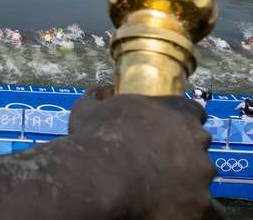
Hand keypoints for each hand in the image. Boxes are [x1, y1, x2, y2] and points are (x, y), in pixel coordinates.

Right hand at [69, 86, 223, 219]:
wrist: (98, 177)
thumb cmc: (94, 139)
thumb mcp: (89, 109)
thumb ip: (99, 97)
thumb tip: (100, 92)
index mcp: (176, 111)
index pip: (192, 111)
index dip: (179, 122)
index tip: (166, 131)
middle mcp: (197, 139)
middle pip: (198, 144)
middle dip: (182, 152)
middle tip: (156, 161)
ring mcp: (202, 172)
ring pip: (202, 176)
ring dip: (186, 180)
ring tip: (159, 188)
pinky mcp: (202, 204)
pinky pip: (211, 212)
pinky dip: (197, 211)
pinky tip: (175, 208)